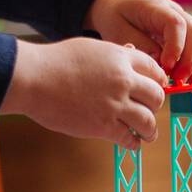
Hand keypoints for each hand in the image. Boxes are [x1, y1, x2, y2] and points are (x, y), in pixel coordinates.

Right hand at [1, 37, 166, 148]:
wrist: (34, 79)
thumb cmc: (56, 62)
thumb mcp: (91, 48)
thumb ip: (114, 56)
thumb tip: (130, 56)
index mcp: (121, 58)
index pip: (154, 71)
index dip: (157, 83)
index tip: (154, 92)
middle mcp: (123, 80)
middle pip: (156, 97)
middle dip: (155, 106)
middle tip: (148, 112)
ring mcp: (115, 104)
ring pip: (148, 121)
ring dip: (150, 130)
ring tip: (147, 134)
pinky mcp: (104, 126)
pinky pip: (129, 138)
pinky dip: (133, 143)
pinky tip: (131, 143)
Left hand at [84, 0, 191, 84]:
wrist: (118, 5)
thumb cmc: (116, 18)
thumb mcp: (120, 32)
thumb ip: (141, 46)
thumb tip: (161, 66)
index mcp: (157, 7)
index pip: (176, 24)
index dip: (176, 47)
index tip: (167, 68)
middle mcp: (176, 12)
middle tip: (181, 83)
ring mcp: (185, 22)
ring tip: (191, 88)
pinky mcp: (187, 34)